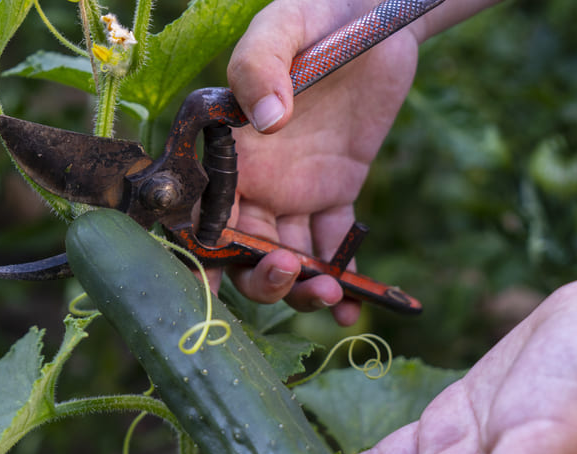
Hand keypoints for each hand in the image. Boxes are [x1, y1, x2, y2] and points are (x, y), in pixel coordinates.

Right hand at [225, 0, 419, 325]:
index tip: (214, 276)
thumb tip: (264, 118)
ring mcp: (294, 191)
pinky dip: (343, 279)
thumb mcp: (283, 25)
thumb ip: (260, 64)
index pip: (199, 211)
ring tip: (328, 294)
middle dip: (259, 278)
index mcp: (224, 149)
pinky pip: (334, 247)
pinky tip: (353, 302)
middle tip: (289, 272)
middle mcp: (252, 180)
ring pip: (287, 258)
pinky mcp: (337, 192)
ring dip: (302, 288)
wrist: (376, 12)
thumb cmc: (317, 13)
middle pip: (242, 251)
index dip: (200, 250)